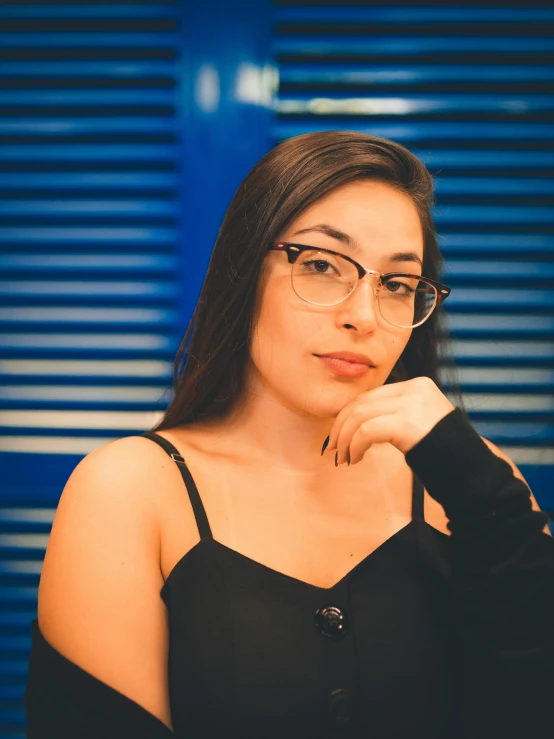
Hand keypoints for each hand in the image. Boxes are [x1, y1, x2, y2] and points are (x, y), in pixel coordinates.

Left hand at [327, 376, 455, 463]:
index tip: (338, 436)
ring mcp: (412, 404)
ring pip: (360, 416)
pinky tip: (355, 459)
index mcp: (417, 385)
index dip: (348, 415)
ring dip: (345, 439)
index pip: (371, 396)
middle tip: (332, 449)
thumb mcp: (418, 422)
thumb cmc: (441, 453)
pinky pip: (366, 432)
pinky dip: (354, 446)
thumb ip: (394, 413)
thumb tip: (354, 420)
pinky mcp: (407, 423)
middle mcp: (414, 389)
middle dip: (341, 427)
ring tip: (342, 458)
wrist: (471, 470)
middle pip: (362, 403)